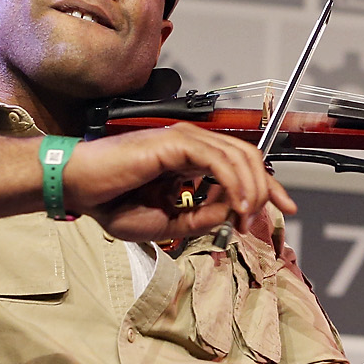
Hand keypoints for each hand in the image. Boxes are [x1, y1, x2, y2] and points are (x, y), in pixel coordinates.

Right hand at [61, 124, 298, 243]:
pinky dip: (236, 182)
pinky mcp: (175, 143)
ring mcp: (183, 140)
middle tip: (271, 214)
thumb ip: (204, 217)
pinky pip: (219, 160)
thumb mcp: (170, 222)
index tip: (284, 208)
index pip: (240, 165)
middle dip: (267, 186)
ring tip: (249, 216)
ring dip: (252, 188)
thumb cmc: (113, 203)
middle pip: (248, 156)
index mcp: (190, 161)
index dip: (266, 186)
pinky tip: (238, 204)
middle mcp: (191, 145)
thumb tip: (235, 211)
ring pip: (239, 155)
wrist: (79, 190)